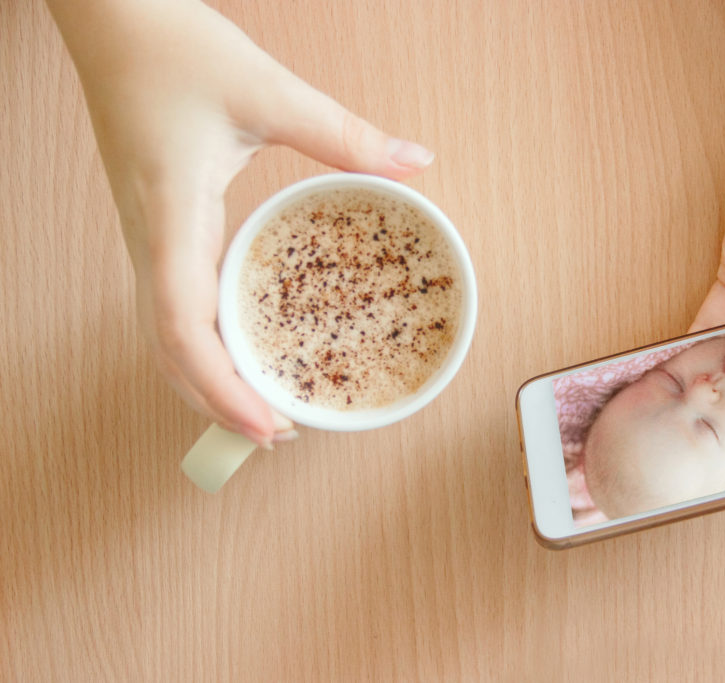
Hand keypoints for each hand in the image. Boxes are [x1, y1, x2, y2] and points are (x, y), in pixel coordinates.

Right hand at [51, 0, 433, 445]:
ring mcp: (145, 238)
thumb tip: (414, 163)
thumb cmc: (173, 52)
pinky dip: (201, 345)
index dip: (220, 386)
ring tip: (260, 409)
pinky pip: (170, 304)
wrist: (111, 23)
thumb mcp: (267, 92)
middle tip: (278, 432)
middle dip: (217, 401)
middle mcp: (148, 240)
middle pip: (166, 350)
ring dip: (205, 380)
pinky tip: (237, 351)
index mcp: (171, 216)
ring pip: (162, 334)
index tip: (267, 424)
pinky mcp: (154, 229)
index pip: (181, 325)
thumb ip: (342, 134)